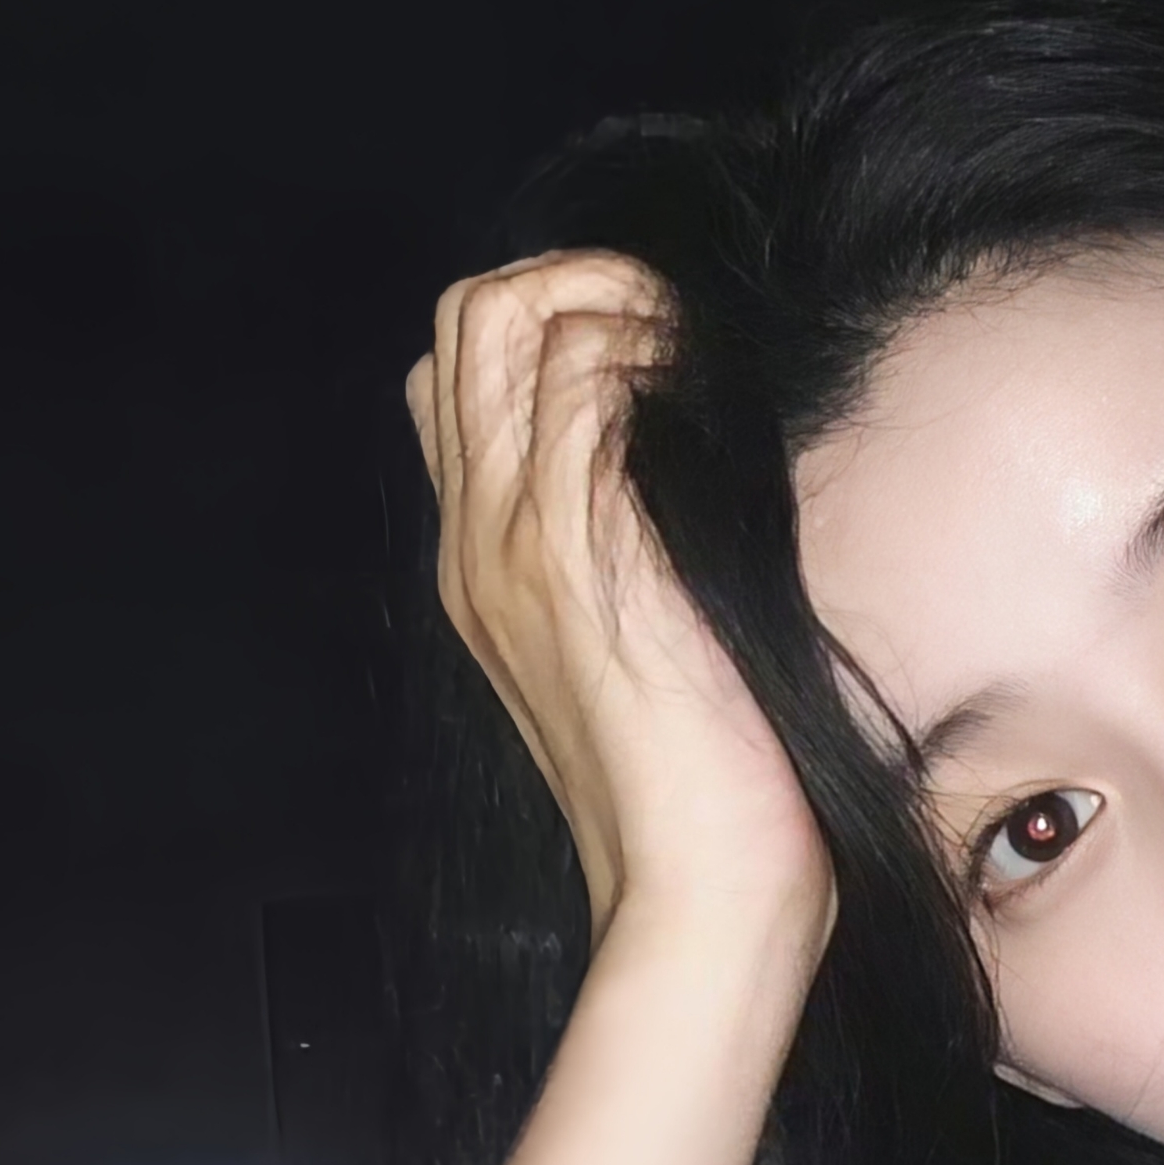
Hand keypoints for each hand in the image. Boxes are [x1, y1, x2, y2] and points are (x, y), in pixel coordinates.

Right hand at [406, 253, 830, 947]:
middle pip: (464, 321)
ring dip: (618, 302)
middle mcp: (476, 540)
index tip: (650, 348)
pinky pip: (582, 385)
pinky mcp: (582, 556)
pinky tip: (709, 402)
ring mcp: (516, 545)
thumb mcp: (646, 641)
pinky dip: (647, 354)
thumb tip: (685, 447)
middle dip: (574, 276)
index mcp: (481, 560)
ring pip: (509, 322)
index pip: (454, 372)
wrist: (695, 888)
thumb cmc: (702, 776)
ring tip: (693, 363)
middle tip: (670, 328)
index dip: (549, 317)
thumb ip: (632, 547)